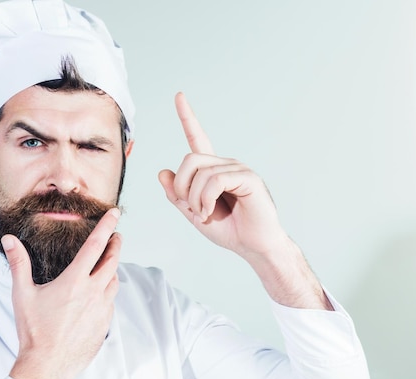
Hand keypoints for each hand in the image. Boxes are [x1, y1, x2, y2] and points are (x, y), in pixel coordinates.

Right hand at [2, 208, 121, 378]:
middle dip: (115, 244)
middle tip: (116, 236)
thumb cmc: (33, 332)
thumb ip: (18, 263)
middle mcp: (93, 293)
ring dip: (112, 269)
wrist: (46, 367)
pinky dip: (107, 292)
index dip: (106, 226)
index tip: (115, 214)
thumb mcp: (22, 294)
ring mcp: (102, 310)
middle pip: (112, 261)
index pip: (95, 245)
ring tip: (106, 264)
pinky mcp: (104, 324)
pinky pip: (110, 302)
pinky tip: (98, 293)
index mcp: (74, 281)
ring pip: (114, 282)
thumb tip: (10, 240)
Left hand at [159, 93, 331, 309]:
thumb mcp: (193, 213)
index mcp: (212, 170)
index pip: (198, 138)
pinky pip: (215, 180)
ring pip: (199, 171)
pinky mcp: (248, 178)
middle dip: (181, 187)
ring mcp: (238, 168)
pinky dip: (206, 199)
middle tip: (190, 208)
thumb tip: (162, 172)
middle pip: (189, 159)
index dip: (187, 117)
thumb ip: (177, 195)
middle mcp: (225, 164)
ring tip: (204, 214)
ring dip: (194, 199)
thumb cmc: (229, 230)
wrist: (253, 247)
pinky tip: (211, 212)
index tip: (179, 95)